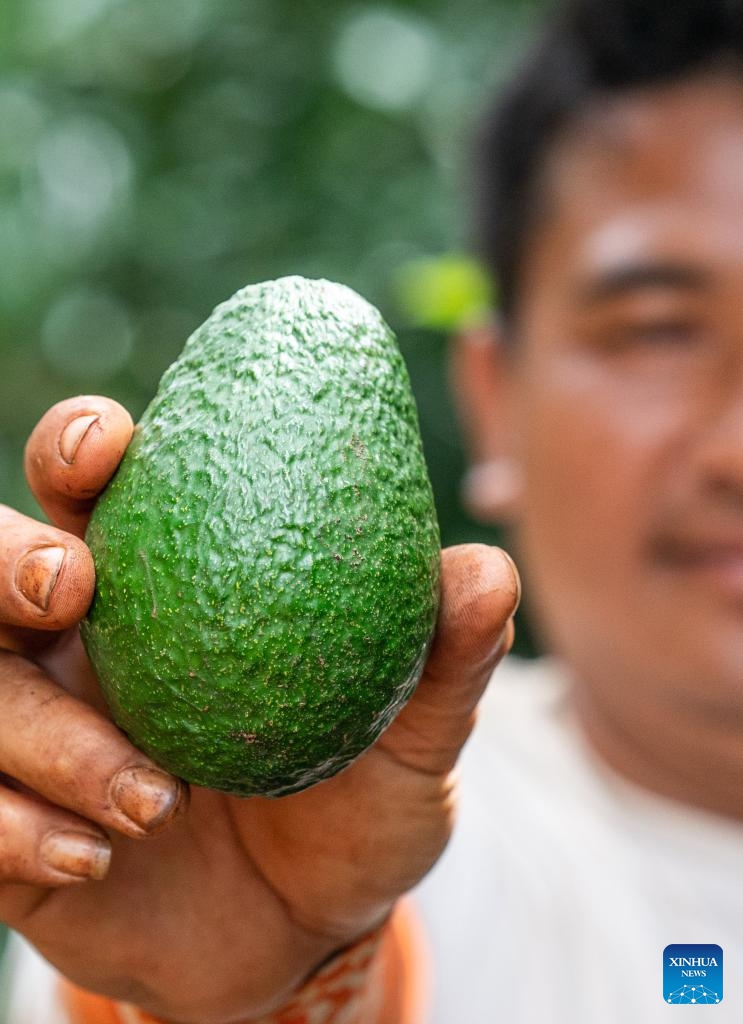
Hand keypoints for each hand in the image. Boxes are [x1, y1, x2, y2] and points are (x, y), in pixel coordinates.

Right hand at [0, 396, 519, 1023]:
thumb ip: (441, 659)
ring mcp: (37, 739)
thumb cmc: (353, 805)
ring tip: (152, 799)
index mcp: (162, 591)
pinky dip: (15, 832)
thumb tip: (487, 570)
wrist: (306, 931)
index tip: (110, 445)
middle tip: (71, 586)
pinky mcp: (12, 836)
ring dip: (46, 736)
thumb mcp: (408, 738)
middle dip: (7, 560)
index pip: (90, 490)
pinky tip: (92, 859)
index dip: (78, 446)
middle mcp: (81, 652)